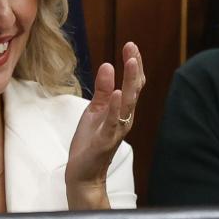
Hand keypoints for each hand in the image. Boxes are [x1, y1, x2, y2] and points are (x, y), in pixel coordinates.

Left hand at [65, 42, 144, 209]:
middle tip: (132, 48)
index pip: (132, 84)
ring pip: (128, 102)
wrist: (83, 173)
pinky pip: (113, 122)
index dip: (133, 64)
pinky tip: (118, 93)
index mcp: (122, 109)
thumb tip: (108, 65)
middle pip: (134, 89)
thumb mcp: (95, 110)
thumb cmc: (90, 142)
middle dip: (134, 68)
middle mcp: (124, 118)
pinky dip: (116, 107)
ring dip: (130, 82)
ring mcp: (117, 129)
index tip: (131, 45)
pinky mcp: (106, 140)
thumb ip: (103, 89)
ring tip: (131, 63)